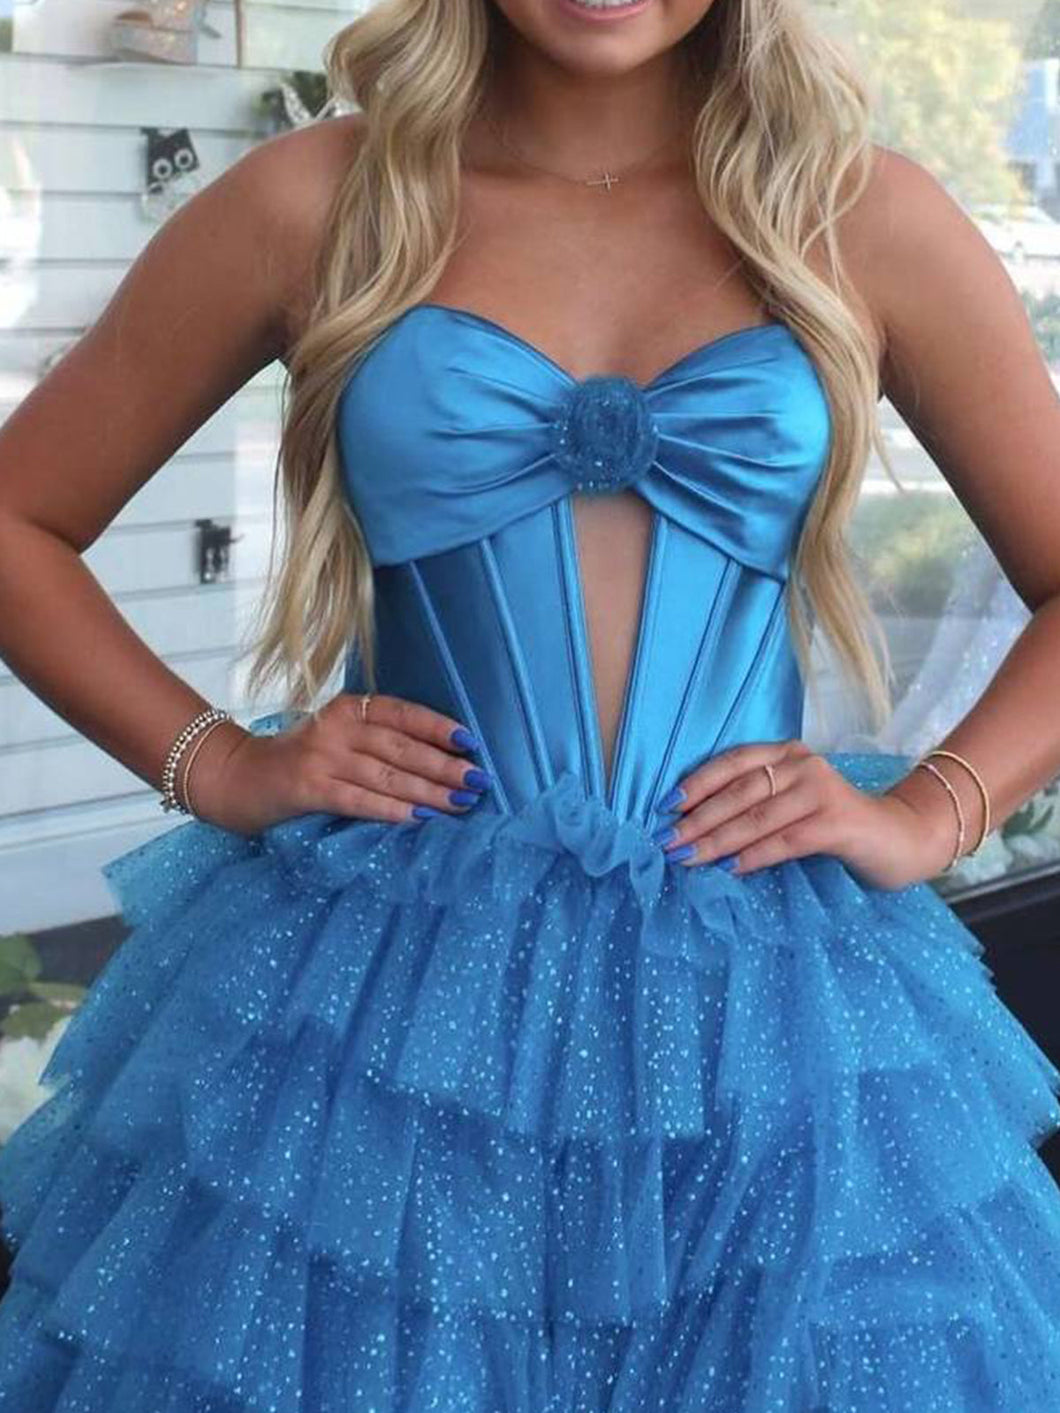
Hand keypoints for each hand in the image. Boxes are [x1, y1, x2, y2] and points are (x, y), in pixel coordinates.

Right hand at [185, 691, 490, 836]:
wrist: (237, 778)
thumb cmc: (299, 763)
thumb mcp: (338, 739)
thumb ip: (377, 743)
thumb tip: (440, 763)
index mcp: (349, 709)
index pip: (404, 714)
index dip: (439, 727)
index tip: (473, 742)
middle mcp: (337, 726)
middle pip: (402, 747)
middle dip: (445, 766)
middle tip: (479, 782)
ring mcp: (322, 756)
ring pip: (388, 775)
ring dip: (429, 792)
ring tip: (462, 804)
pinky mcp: (309, 787)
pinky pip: (361, 800)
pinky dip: (394, 810)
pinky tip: (421, 819)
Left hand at [653, 739, 957, 889]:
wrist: (901, 840)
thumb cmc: (835, 826)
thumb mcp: (791, 806)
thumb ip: (755, 805)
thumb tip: (694, 828)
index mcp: (786, 755)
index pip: (732, 762)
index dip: (697, 784)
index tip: (664, 808)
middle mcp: (802, 764)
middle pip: (739, 791)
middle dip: (698, 818)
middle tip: (667, 842)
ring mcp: (822, 790)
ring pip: (757, 816)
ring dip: (717, 840)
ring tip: (687, 859)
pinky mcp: (837, 822)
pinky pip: (785, 840)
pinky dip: (754, 855)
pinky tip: (730, 870)